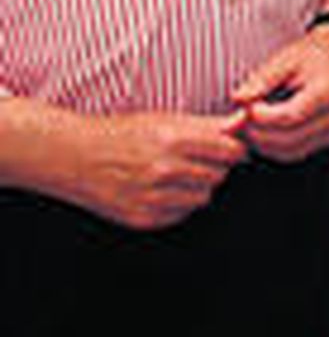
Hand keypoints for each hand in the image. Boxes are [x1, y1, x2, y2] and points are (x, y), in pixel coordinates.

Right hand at [67, 109, 248, 229]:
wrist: (78, 157)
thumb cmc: (124, 133)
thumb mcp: (166, 118)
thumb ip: (207, 124)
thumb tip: (242, 123)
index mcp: (174, 139)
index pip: (231, 150)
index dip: (235, 148)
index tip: (231, 147)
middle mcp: (164, 169)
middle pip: (220, 174)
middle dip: (216, 166)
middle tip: (201, 159)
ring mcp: (152, 197)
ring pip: (204, 196)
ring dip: (199, 186)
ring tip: (180, 173)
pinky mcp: (142, 218)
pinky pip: (181, 214)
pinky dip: (180, 203)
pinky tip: (165, 189)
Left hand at [231, 29, 328, 161]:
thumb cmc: (312, 55)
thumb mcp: (286, 58)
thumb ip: (263, 79)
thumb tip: (239, 98)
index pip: (290, 116)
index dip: (262, 117)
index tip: (246, 107)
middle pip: (288, 138)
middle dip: (257, 131)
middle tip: (240, 116)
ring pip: (288, 152)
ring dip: (262, 142)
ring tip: (248, 123)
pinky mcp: (324, 140)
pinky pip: (293, 154)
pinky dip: (272, 147)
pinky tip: (262, 130)